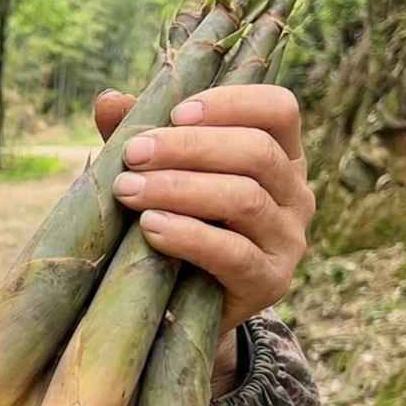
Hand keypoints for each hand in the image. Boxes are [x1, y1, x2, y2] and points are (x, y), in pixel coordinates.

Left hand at [92, 84, 314, 354]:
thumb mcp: (162, 173)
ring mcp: (289, 239)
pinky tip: (151, 227)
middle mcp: (296, 193)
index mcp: (281, 154)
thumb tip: (108, 101)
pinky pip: (235, 254)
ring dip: (179, 189)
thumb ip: (144, 136)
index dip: (230, 103)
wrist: (187, 304)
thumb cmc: (177, 221)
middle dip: (188, 147)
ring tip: (128, 191)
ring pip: (245, 199)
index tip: (175, 112)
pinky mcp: (270, 281)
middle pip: (256, 152)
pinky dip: (188, 236)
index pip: (278, 109)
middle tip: (133, 154)